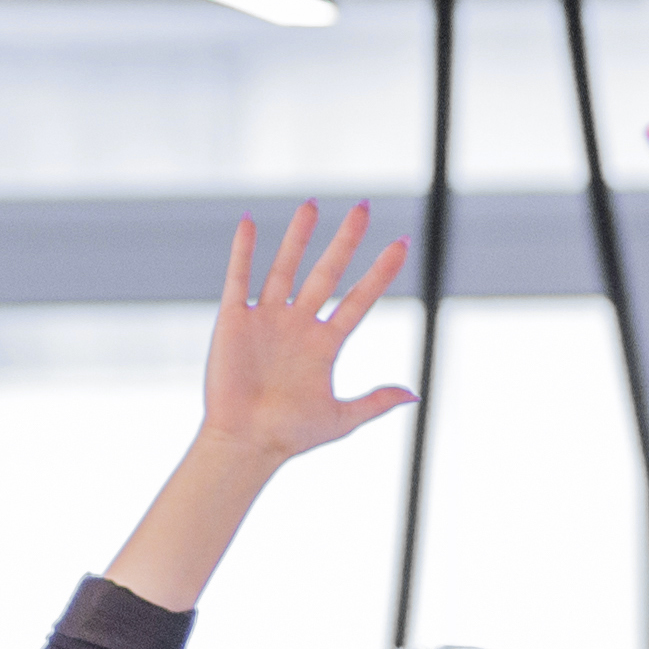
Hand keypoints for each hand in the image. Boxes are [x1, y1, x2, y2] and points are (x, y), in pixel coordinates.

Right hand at [98, 206, 409, 608]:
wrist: (244, 444)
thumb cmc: (289, 436)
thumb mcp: (340, 419)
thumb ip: (374, 402)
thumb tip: (414, 394)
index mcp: (325, 344)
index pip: (359, 300)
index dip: (380, 273)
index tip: (402, 245)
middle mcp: (299, 325)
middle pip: (327, 273)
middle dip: (346, 241)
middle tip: (364, 208)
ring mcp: (267, 320)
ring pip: (285, 268)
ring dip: (298, 237)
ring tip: (312, 204)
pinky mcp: (234, 322)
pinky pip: (239, 279)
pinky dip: (242, 252)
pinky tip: (249, 223)